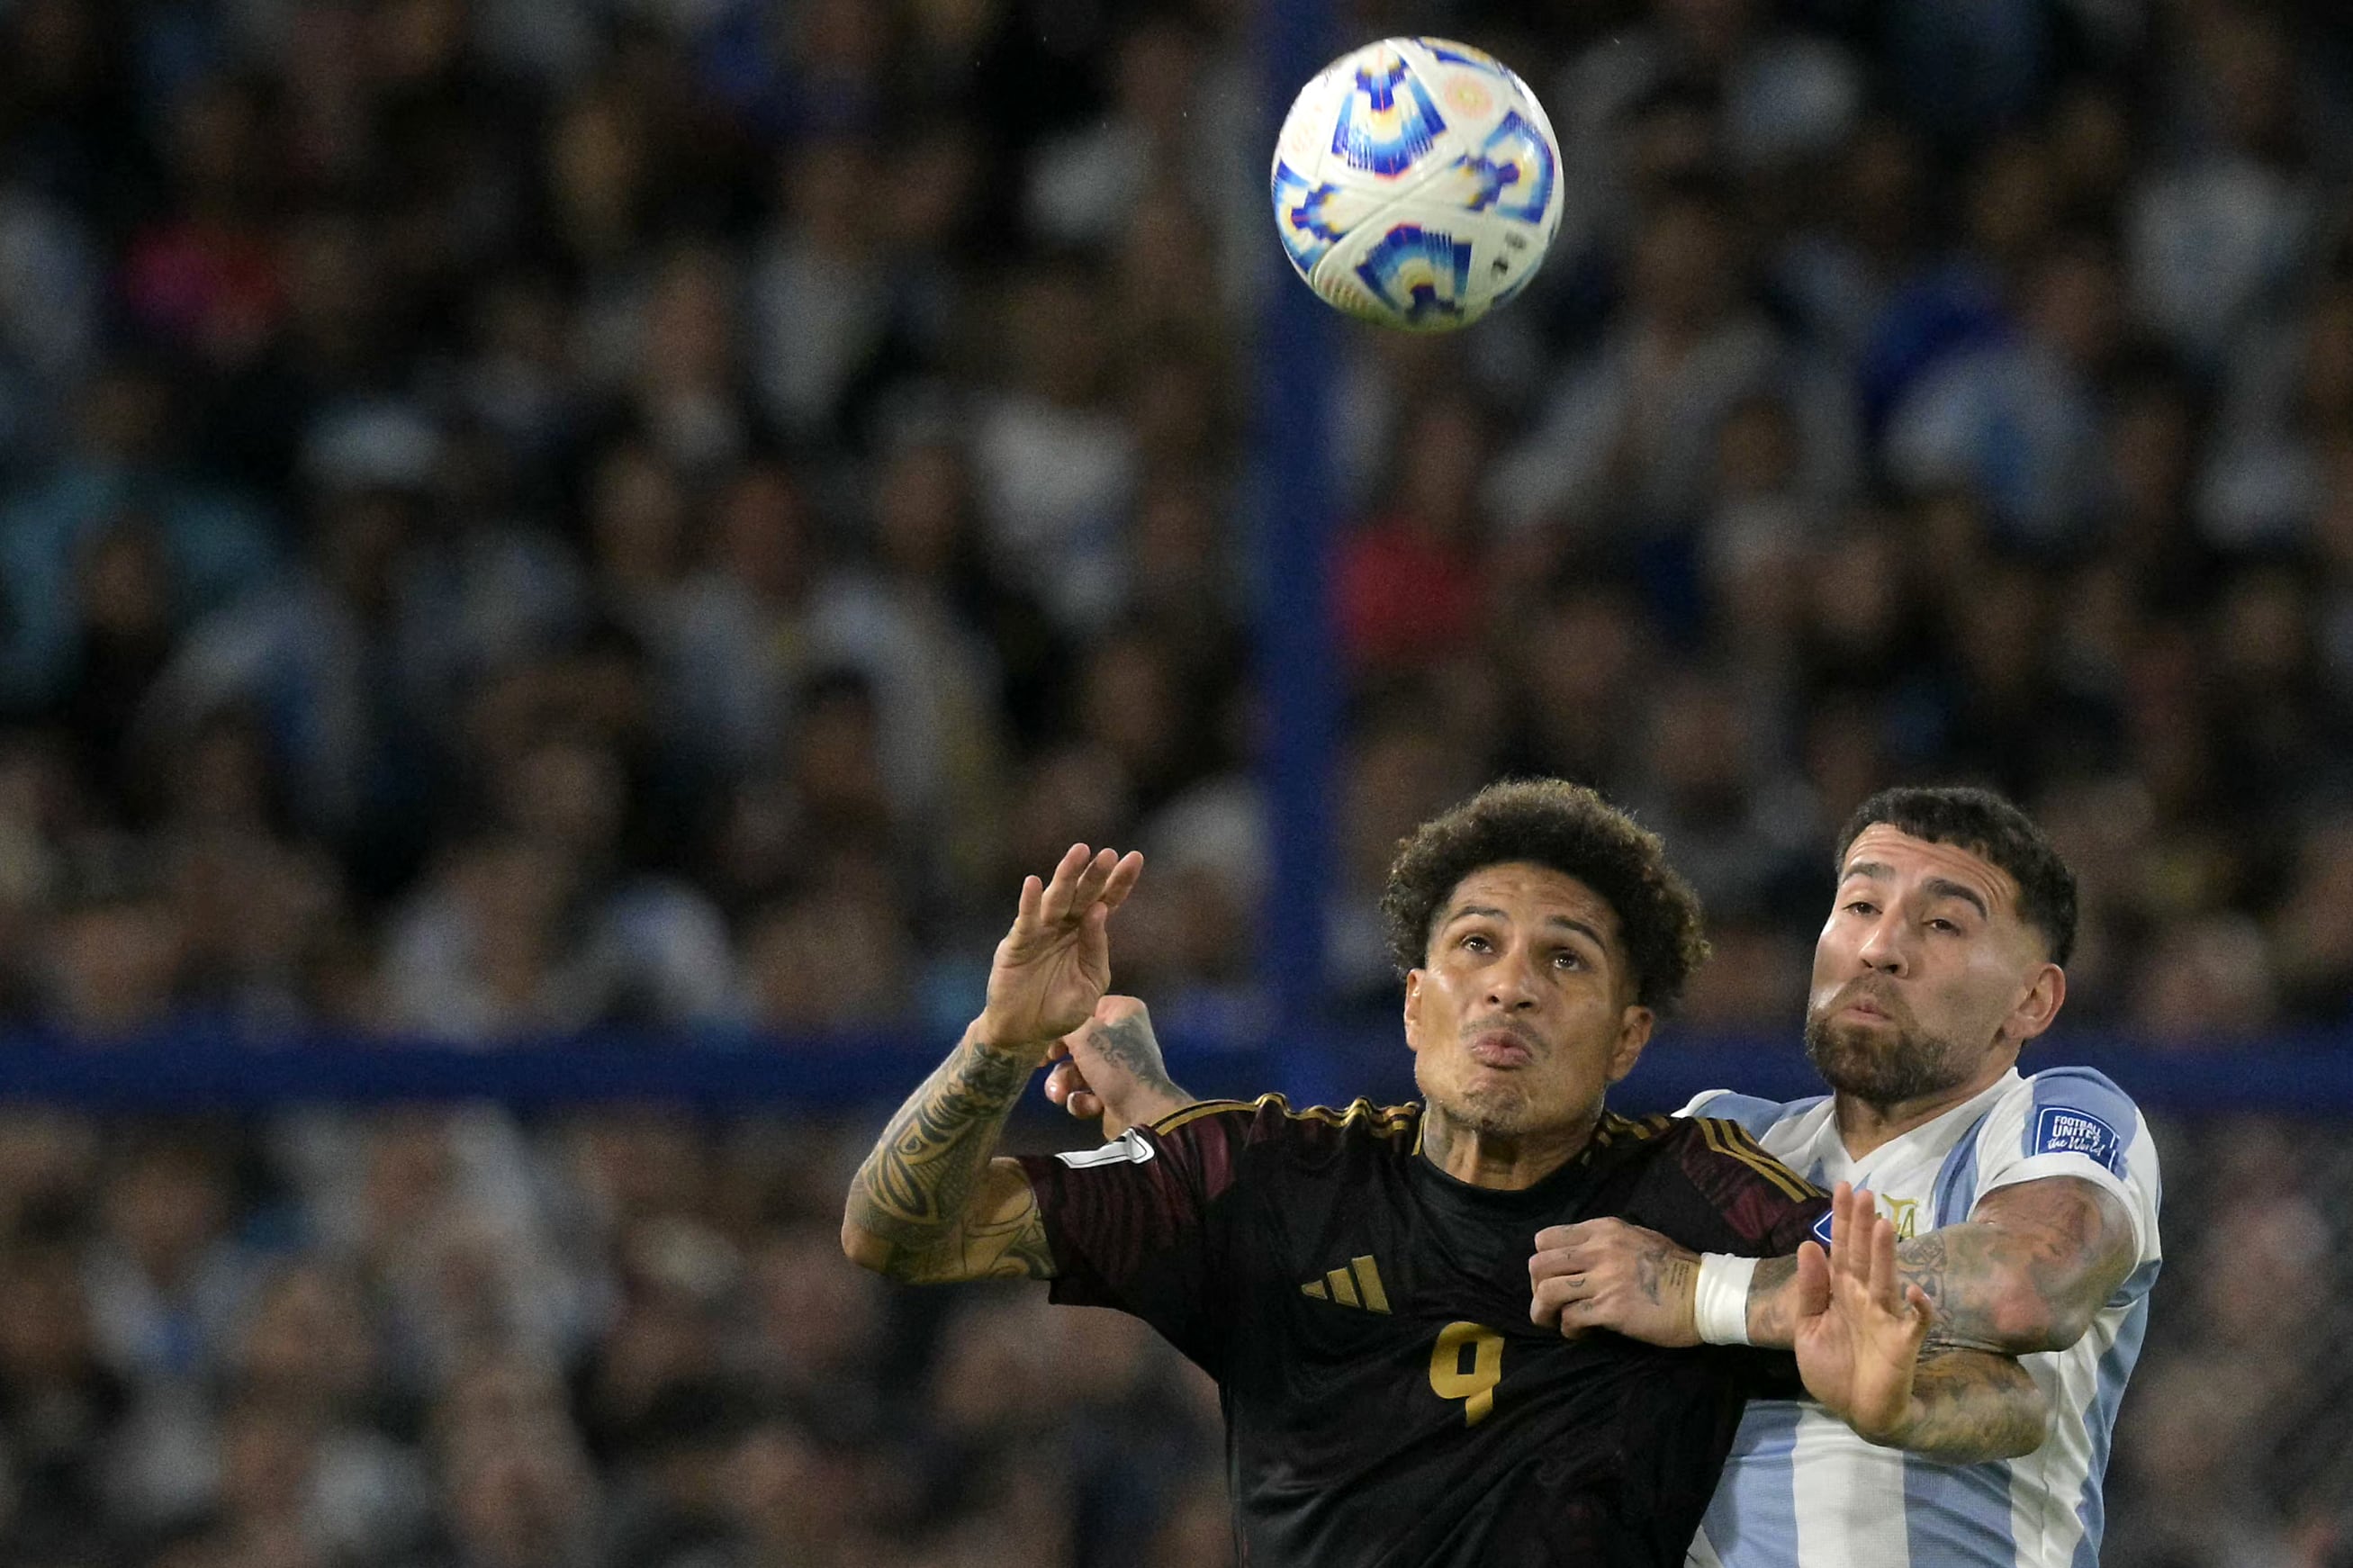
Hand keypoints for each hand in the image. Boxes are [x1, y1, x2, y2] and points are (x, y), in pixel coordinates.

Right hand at [975, 844, 1143, 1057]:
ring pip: (1056, 899)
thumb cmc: (1061, 1009)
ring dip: (1066, 876)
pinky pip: (1025, 921)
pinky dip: (1029, 902)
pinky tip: (1034, 883)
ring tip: (1079, 853)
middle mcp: (1064, 926)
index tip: (1135, 858)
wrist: (1026, 1033)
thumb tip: (1101, 911)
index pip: (1106, 901)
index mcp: (1087, 934)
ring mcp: (1040, 932)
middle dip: (1095, 874)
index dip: (1120, 881)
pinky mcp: (1017, 945)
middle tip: (1109, 853)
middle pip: (1083, 894)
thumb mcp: (1090, 982)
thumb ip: (1097, 949)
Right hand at [1042, 996, 1191, 1137]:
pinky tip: (1091, 1106)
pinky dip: (1083, 1101)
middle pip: (1076, 1042)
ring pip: (1076, 1070)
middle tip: (1044, 1064)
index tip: (1044, 1037)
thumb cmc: (1115, 1065)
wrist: (1143, 1113)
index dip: (1062, 1024)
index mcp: (1123, 1011)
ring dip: (1064, 1084)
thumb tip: (1052, 1022)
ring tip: (1060, 1095)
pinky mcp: (1113, 1091)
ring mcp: (1118, 1065)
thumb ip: (1063, 1024)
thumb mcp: (1084, 1035)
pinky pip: (1086, 1092)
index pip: (1083, 1007)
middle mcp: (1123, 1034)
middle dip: (1059, 1061)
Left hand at [1528, 1218, 1699, 1345]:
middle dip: (1536, 1287)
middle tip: (1548, 1303)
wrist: (1706, 1295)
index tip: (1552, 1277)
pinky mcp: (1612, 1309)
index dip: (1543, 1260)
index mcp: (1603, 1230)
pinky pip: (1571, 1318)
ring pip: (1547, 1292)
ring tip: (1553, 1322)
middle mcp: (1599, 1250)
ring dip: (1543, 1311)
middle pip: (1538, 1265)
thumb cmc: (1675, 1268)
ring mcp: (1605, 1280)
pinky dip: (1569, 1329)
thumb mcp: (1638, 1237)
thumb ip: (1606, 1241)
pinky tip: (1580, 1333)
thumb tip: (1578, 1255)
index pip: (1546, 1238)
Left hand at [1795, 1182, 1934, 1442]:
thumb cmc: (1833, 1368)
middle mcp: (1865, 1298)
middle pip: (1862, 1256)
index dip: (1842, 1220)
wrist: (1855, 1410)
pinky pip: (1916, 1321)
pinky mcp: (1903, 1341)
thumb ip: (1810, 1290)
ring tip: (1883, 1225)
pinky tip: (1915, 1291)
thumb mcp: (1808, 1328)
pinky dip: (1919, 1308)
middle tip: (1864, 1192)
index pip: (1840, 1249)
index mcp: (1841, 1293)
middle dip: (1862, 1225)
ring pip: (1886, 1279)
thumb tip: (1809, 1245)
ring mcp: (1886, 1318)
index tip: (1843, 1187)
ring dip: (1885, 1255)